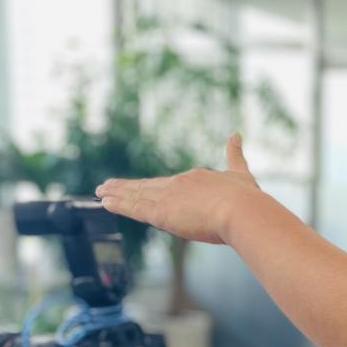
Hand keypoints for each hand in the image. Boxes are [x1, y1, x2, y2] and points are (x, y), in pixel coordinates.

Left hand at [96, 134, 259, 245]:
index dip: (153, 187)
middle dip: (127, 187)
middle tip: (108, 185)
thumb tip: (235, 134)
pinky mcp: (161, 213)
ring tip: (100, 192)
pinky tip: (105, 202)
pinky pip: (134, 207)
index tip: (140, 187)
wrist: (241, 211)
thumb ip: (235, 156)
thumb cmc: (246, 199)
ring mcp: (167, 198)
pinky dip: (119, 204)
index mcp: (196, 179)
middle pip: (147, 187)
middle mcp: (178, 185)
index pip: (169, 185)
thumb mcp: (241, 174)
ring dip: (117, 194)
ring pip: (136, 195)